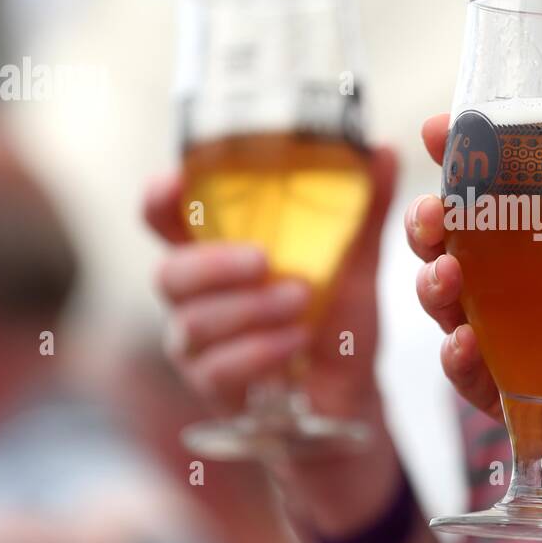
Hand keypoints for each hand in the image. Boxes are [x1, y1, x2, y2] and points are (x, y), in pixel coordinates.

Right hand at [143, 146, 396, 422]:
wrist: (352, 393)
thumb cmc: (338, 317)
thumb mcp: (356, 260)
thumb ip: (363, 208)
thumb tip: (382, 149)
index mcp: (218, 250)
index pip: (164, 217)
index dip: (159, 199)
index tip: (176, 183)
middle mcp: (197, 296)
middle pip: (168, 274)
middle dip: (213, 264)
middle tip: (263, 259)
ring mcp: (200, 344)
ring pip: (193, 323)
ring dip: (249, 309)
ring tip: (301, 301)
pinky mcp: (215, 387)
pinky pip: (218, 369)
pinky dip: (260, 351)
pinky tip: (296, 342)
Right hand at [405, 114, 541, 512]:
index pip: (497, 190)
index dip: (461, 158)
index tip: (438, 132)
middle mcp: (519, 285)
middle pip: (450, 243)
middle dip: (427, 224)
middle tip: (433, 217)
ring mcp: (507, 339)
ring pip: (446, 304)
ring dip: (432, 285)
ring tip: (446, 276)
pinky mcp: (508, 393)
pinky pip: (468, 376)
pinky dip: (457, 359)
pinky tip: (463, 343)